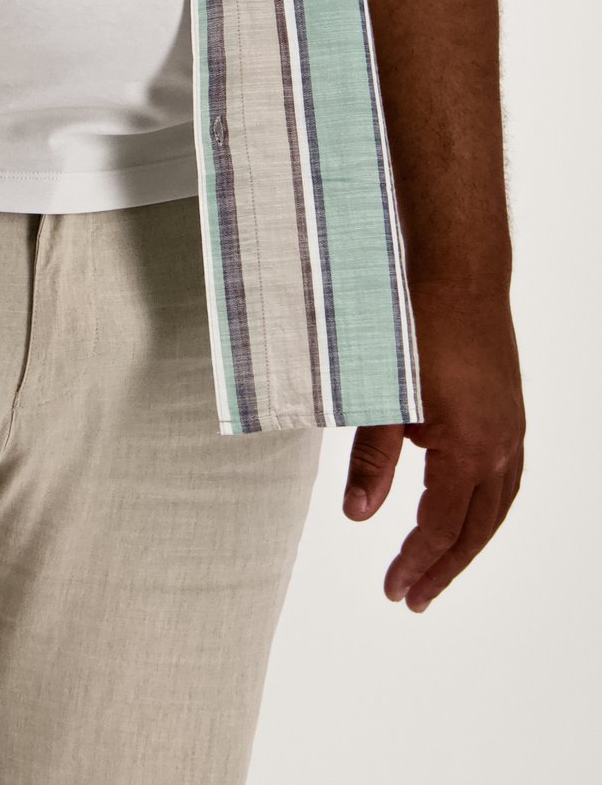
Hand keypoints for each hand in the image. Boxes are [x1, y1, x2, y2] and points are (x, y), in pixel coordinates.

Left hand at [342, 281, 524, 610]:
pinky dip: (484, 502)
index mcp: (469, 449)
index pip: (440, 527)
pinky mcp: (509, 408)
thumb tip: (358, 517)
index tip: (394, 592)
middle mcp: (501, 445)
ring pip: (497, 504)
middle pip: (475, 528)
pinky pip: (505, 475)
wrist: (456, 271)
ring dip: (469, 539)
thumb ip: (371, 460)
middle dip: (444, 566)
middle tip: (415, 598)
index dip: (416, 563)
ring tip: (440, 565)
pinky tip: (464, 504)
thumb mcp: (380, 395)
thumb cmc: (411, 326)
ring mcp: (511, 426)